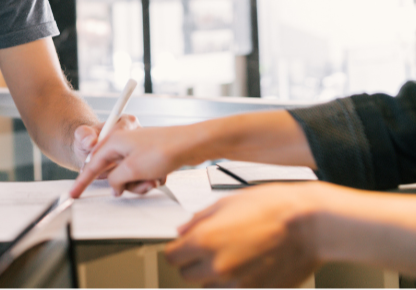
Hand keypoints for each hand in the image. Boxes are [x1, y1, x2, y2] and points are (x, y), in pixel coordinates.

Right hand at [70, 124, 177, 198]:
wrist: (190, 143)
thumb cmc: (162, 149)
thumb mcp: (132, 169)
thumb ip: (116, 179)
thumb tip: (114, 187)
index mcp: (113, 142)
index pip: (92, 165)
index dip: (83, 181)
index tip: (74, 193)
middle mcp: (122, 145)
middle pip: (113, 173)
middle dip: (126, 183)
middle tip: (141, 183)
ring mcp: (136, 151)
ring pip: (128, 177)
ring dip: (141, 183)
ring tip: (154, 179)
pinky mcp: (148, 157)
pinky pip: (141, 175)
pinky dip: (150, 179)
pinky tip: (161, 175)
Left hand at [164, 183, 322, 289]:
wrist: (312, 224)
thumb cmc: (274, 207)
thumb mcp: (226, 202)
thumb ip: (198, 220)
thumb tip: (182, 231)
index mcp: (205, 241)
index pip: (172, 258)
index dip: (178, 250)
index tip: (183, 247)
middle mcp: (219, 268)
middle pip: (187, 276)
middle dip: (194, 263)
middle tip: (210, 249)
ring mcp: (240, 287)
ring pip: (210, 289)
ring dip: (215, 277)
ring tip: (234, 258)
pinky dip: (236, 286)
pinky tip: (248, 269)